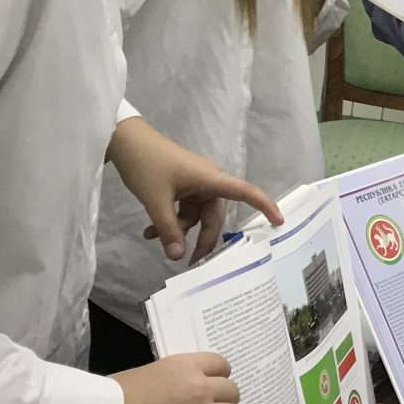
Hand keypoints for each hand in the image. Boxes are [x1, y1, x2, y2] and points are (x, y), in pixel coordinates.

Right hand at [103, 352, 247, 403]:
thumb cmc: (114, 394)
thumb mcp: (149, 373)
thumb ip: (173, 378)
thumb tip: (180, 389)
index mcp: (186, 366)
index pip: (221, 365)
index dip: (219, 374)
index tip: (215, 382)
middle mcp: (199, 388)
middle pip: (231, 390)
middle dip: (224, 397)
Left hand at [107, 117, 282, 262]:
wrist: (125, 141)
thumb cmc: (147, 164)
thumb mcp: (156, 201)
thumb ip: (169, 230)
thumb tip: (178, 257)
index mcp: (211, 179)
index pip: (245, 192)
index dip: (264, 206)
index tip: (279, 221)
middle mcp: (208, 182)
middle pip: (214, 216)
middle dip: (201, 238)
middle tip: (190, 262)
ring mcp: (194, 184)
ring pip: (195, 216)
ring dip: (179, 229)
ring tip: (154, 240)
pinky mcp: (182, 185)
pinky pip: (183, 209)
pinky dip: (170, 220)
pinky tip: (150, 232)